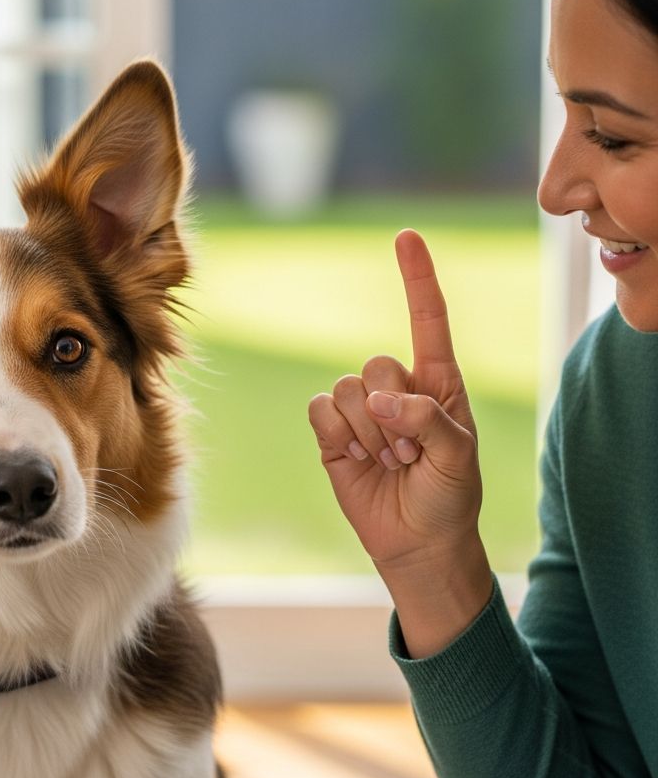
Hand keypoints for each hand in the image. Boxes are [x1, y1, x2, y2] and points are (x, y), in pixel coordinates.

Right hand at [308, 229, 491, 654]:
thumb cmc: (449, 495)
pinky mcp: (331, 432)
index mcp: (438, 382)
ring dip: (367, 434)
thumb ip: (427, 419)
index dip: (416, 279)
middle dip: (392, 414)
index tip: (406, 237)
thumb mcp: (457, 456)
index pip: (427, 320)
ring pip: (345, 389)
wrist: (415, 540)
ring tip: (388, 463)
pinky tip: (356, 460)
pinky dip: (337, 435)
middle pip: (377, 362)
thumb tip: (379, 398)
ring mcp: (361, 409)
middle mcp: (396, 388)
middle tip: (409, 454)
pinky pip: (319, 409)